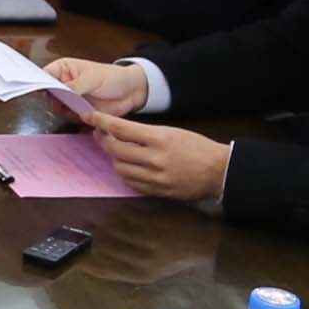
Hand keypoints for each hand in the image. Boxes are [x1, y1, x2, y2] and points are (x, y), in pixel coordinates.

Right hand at [45, 56, 148, 114]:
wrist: (130, 92)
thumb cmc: (113, 77)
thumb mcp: (92, 78)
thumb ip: (74, 86)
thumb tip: (59, 92)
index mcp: (64, 68)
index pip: (44, 75)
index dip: (40, 82)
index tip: (41, 91)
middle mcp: (64, 83)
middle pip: (48, 92)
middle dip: (54, 98)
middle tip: (64, 100)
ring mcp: (70, 97)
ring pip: (56, 106)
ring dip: (65, 109)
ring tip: (78, 106)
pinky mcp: (77, 110)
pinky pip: (68, 116)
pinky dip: (73, 117)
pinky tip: (83, 113)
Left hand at [85, 113, 231, 204]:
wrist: (219, 171)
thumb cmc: (197, 147)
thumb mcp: (172, 132)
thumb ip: (146, 134)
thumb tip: (119, 132)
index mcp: (159, 139)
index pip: (121, 129)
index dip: (101, 122)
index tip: (90, 117)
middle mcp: (154, 159)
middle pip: (115, 149)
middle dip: (104, 140)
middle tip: (101, 134)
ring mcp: (155, 178)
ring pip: (120, 168)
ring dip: (115, 158)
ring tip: (118, 151)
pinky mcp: (157, 191)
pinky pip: (131, 183)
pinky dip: (126, 173)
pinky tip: (129, 166)